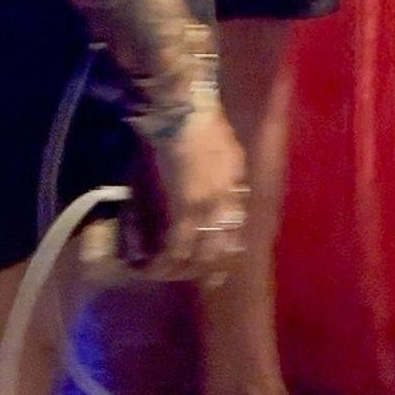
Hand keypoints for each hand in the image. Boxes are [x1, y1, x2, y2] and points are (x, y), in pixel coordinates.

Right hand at [125, 103, 248, 286]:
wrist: (186, 113)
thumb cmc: (204, 123)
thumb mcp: (228, 149)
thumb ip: (230, 173)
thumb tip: (228, 190)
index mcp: (237, 185)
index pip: (236, 225)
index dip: (229, 245)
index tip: (223, 258)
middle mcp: (226, 202)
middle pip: (222, 245)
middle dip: (211, 266)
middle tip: (204, 281)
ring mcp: (206, 208)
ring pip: (199, 252)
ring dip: (186, 268)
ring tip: (173, 277)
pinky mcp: (183, 210)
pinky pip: (177, 245)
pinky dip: (167, 260)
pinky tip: (157, 270)